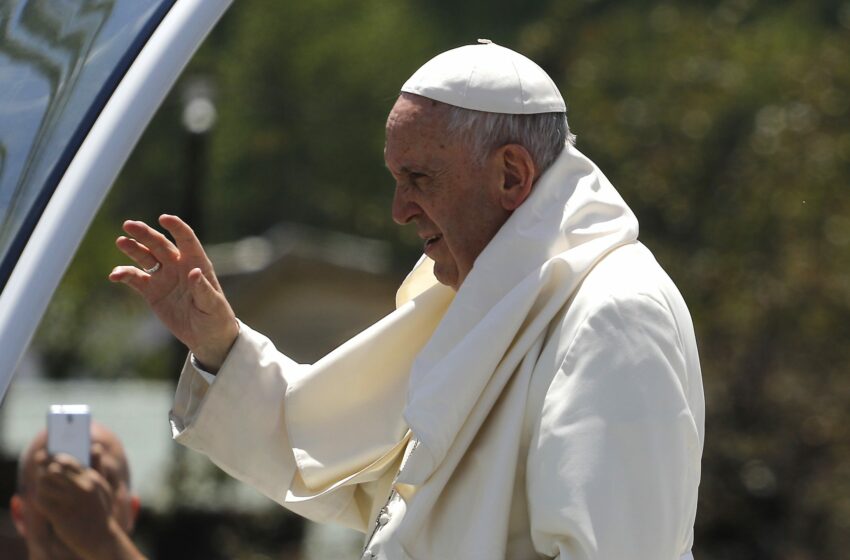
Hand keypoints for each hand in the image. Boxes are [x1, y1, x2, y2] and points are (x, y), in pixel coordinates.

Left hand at [33, 453, 143, 559]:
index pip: (68, 460)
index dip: (54, 458)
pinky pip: (41, 501)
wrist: (102, 537)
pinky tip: (44, 504)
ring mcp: (72, 501)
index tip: (46, 457)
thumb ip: (91, 471)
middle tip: (41, 472)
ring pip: (44, 484)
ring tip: (44, 491)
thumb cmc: (99, 511)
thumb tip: (81, 454)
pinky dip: (39, 500)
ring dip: (41, 486)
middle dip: (44, 469)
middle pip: (54, 469)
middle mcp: (82, 486)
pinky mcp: (61, 515)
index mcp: (92, 478)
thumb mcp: (101, 488)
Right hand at [109, 214, 237, 370]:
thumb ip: (203, 289)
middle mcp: (179, 266)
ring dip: (133, 249)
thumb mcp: (213, 305)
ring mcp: (164, 277)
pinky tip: (114, 275)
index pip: (187, 240)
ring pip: (146, 257)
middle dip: (146, 234)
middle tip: (129, 225)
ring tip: (121, 241)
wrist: (207, 337)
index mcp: (197, 264)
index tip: (164, 218)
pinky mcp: (152, 291)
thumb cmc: (216, 318)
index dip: (177, 228)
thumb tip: (194, 272)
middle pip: (160, 244)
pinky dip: (124, 274)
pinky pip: (135, 278)